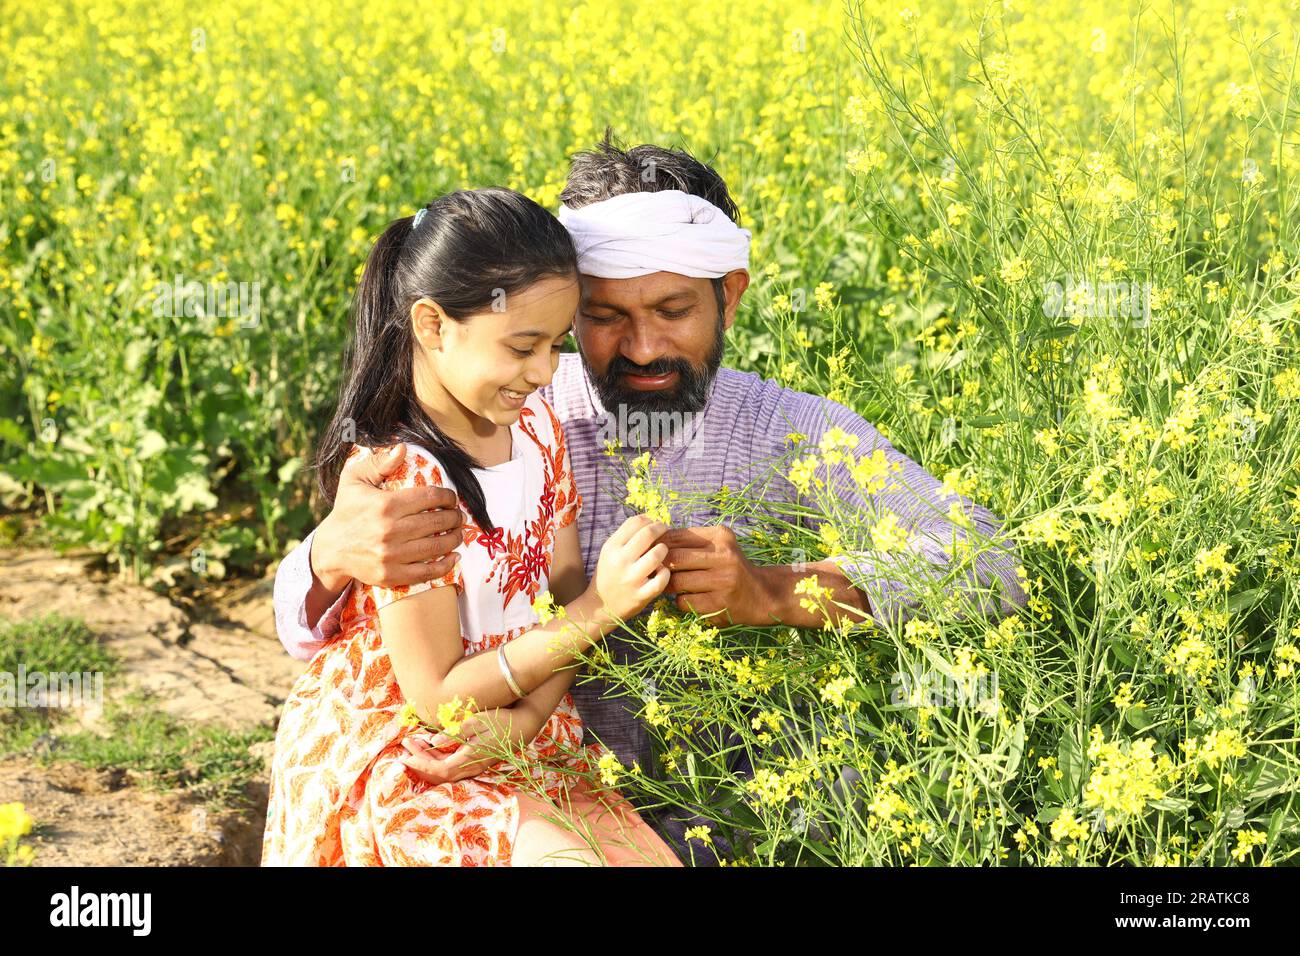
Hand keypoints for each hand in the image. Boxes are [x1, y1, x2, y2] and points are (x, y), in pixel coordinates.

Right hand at [312, 442, 463, 591]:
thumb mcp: (354, 480)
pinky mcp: (391, 575)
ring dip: (454, 539)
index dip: (447, 496)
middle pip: (437, 522)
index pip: (429, 497)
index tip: (451, 498)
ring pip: (436, 546)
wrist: (331, 549)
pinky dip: (445, 565)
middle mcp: (390, 530)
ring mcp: (391, 555)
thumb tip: (402, 448)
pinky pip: (426, 572)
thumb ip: (379, 463)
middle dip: (454, 517)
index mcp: (385, 505)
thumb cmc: (346, 510)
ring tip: (458, 532)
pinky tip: (454, 557)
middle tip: (458, 516)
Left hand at [398, 710, 533, 784]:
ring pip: (445, 771)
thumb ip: (454, 733)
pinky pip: (452, 766)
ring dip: (427, 760)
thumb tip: (432, 742)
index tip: (405, 755)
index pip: (439, 770)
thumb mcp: (476, 721)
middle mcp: (471, 767)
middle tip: (405, 745)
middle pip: (439, 774)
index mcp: (470, 758)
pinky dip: (438, 759)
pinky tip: (431, 746)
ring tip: (414, 744)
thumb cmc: (500, 720)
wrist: (523, 725)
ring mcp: (475, 767)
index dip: (420, 765)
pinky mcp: (476, 762)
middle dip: (419, 762)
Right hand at [587, 514, 670, 622]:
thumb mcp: (610, 552)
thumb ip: (626, 536)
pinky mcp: (640, 596)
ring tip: (662, 552)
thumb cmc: (609, 574)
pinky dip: (666, 573)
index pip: (635, 522)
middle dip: (661, 528)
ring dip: (664, 550)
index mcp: (611, 547)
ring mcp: (631, 579)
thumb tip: (650, 519)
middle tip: (665, 530)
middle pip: (648, 533)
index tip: (654, 523)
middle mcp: (620, 561)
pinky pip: (662, 579)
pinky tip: (662, 571)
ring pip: (657, 555)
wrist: (599, 606)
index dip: (649, 519)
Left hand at [661, 526, 778, 625]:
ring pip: (677, 582)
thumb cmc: (730, 567)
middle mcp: (724, 556)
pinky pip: (684, 602)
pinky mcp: (719, 604)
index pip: (677, 536)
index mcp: (721, 536)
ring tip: (672, 585)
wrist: (760, 595)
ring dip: (669, 585)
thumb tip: (653, 540)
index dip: (660, 545)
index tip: (653, 553)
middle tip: (658, 571)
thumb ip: (690, 540)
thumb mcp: (718, 545)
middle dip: (661, 566)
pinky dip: (680, 601)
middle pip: (675, 558)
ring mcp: (723, 581)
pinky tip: (688, 598)